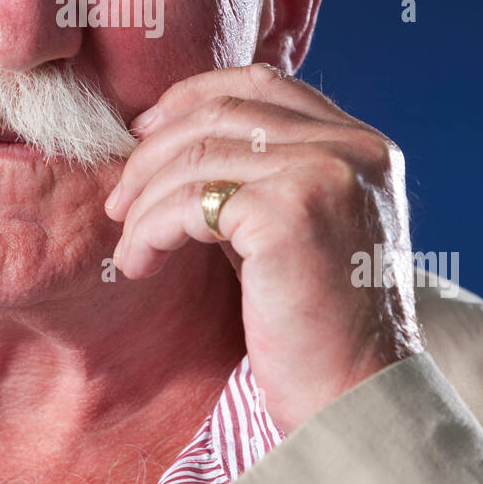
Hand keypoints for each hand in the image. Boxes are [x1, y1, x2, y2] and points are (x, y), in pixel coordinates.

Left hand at [104, 62, 422, 434]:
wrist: (354, 399)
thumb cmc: (315, 326)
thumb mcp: (294, 227)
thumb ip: (260, 175)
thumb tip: (168, 136)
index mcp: (363, 145)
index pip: (265, 83)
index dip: (193, 96)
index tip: (145, 132)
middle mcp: (354, 149)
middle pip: (224, 113)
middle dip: (155, 150)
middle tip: (119, 196)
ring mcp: (325, 174)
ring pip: (199, 155)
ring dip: (145, 198)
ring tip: (127, 239)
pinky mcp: (289, 213)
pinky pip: (189, 203)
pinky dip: (149, 230)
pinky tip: (137, 262)